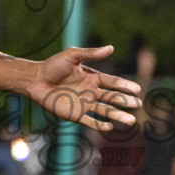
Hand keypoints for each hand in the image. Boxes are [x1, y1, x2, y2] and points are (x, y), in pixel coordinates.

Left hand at [28, 45, 143, 132]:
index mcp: (92, 77)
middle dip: (125, 101)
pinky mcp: (75, 114)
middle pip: (112, 98)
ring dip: (117, 115)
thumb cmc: (52, 66)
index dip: (124, 85)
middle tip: (138, 104)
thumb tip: (111, 47)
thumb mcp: (72, 56)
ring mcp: (84, 104)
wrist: (35, 80)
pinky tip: (110, 127)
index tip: (137, 89)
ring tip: (131, 121)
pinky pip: (90, 121)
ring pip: (105, 111)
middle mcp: (91, 91)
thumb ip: (91, 54)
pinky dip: (100, 125)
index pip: (112, 82)